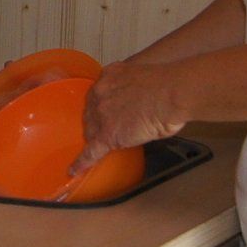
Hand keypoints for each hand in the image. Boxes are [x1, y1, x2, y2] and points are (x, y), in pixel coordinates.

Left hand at [71, 62, 188, 176]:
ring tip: (95, 149)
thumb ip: (134, 90)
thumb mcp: (144, 78)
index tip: (103, 110)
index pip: (97, 93)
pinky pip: (90, 152)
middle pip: (90, 113)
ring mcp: (101, 115)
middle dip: (95, 122)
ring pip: (90, 131)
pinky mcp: (107, 135)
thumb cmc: (169, 85)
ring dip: (93, 139)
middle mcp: (100, 93)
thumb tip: (141, 104)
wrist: (171, 94)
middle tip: (104, 130)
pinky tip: (75, 170)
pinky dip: (82, 162)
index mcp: (109, 76)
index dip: (100, 105)